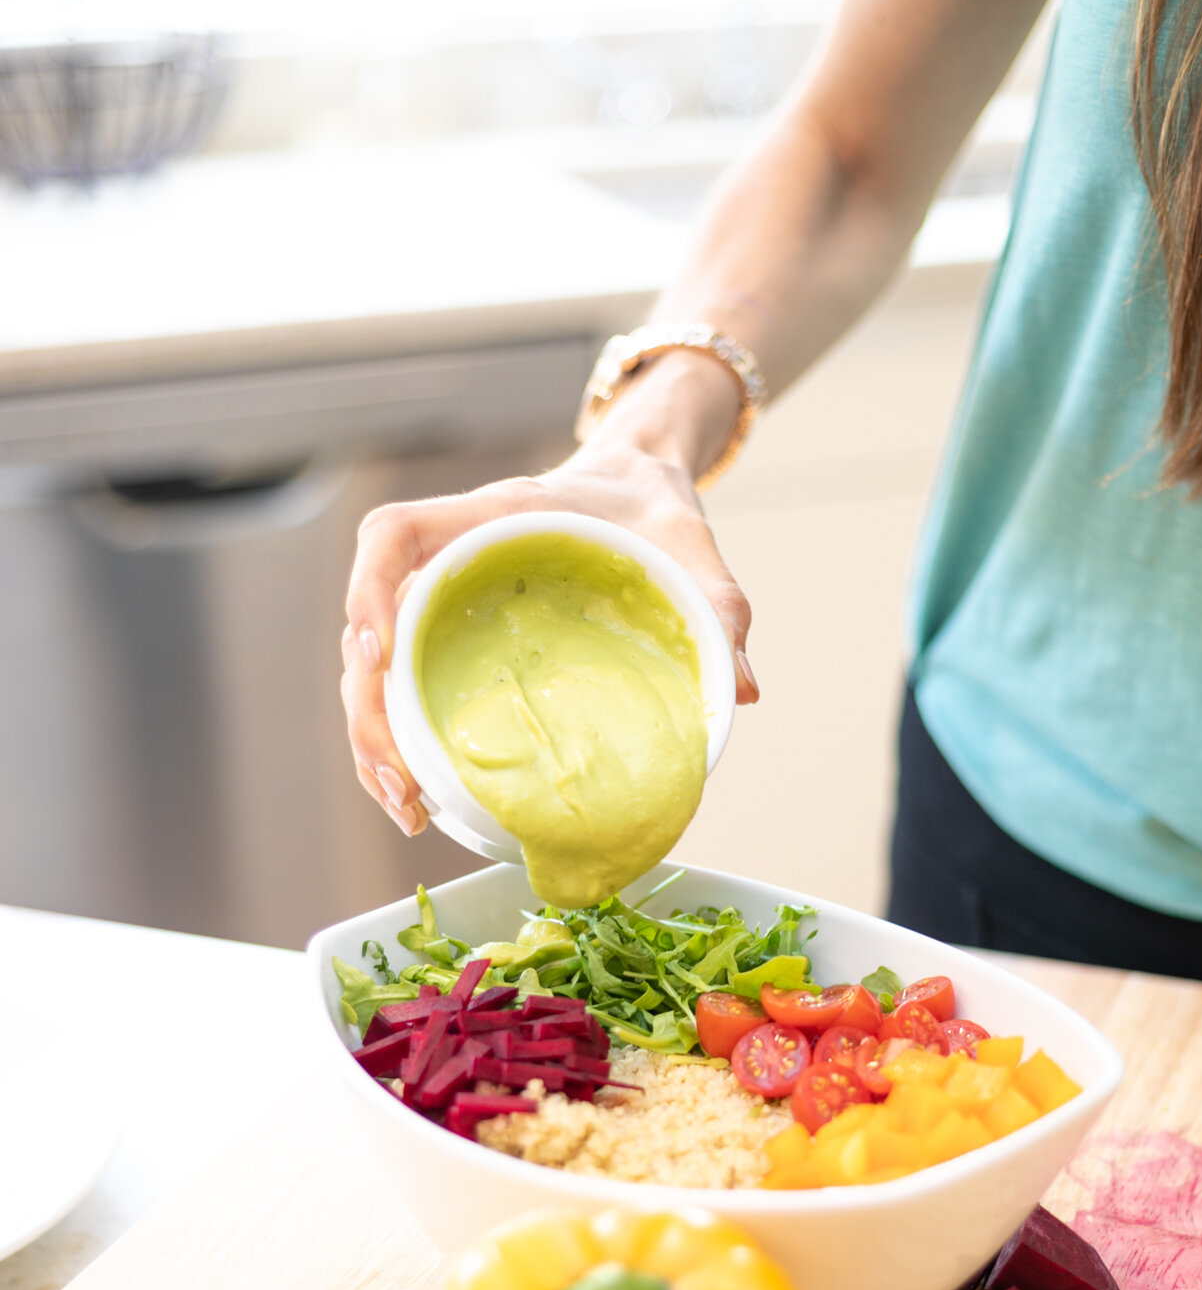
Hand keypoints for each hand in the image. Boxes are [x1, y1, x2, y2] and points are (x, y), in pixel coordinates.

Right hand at [341, 441, 757, 835]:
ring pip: (374, 667)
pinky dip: (403, 739)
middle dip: (368, 708)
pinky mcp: (453, 635)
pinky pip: (405, 686)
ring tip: (404, 807)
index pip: (394, 534)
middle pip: (368, 625)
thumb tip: (744, 690)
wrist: (638, 483)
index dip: (369, 590)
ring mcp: (445, 598)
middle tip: (401, 784)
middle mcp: (452, 556)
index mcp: (494, 517)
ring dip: (374, 737)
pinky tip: (421, 794)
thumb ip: (719, 606)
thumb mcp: (691, 546)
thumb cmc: (652, 507)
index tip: (378, 655)